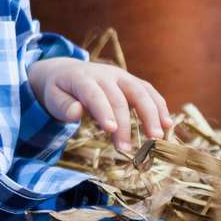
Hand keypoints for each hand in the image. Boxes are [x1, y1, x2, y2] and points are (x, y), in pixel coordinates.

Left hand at [26, 57, 172, 151]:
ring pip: (140, 92)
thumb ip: (62, 106)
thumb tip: (76, 113)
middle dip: (126, 124)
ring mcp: (121, 76)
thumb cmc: (60, 90)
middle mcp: (105, 75)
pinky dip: (159, 106)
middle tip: (128, 149)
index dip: (103, 111)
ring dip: (151, 114)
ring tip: (157, 138)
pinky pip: (149, 91)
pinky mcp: (132, 81)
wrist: (68, 71)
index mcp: (82, 78)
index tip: (110, 130)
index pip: (94, 94)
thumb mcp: (53, 97)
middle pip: (119, 97)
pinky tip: (167, 125)